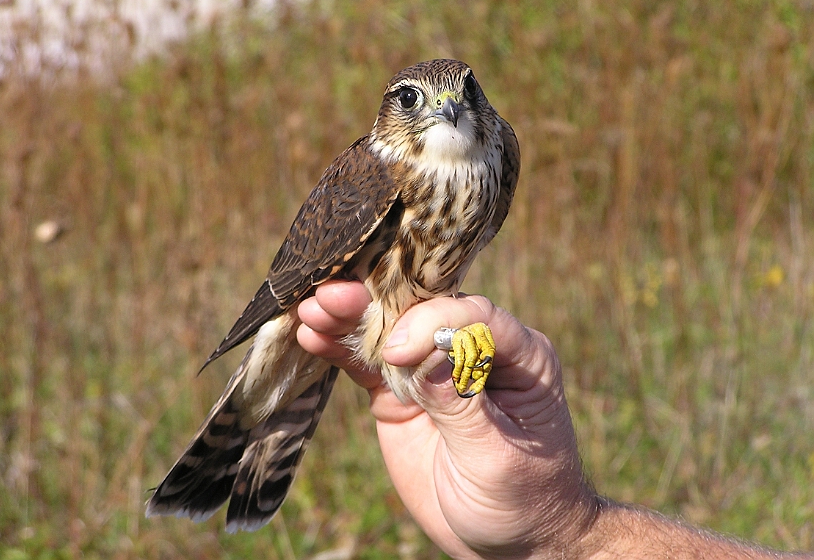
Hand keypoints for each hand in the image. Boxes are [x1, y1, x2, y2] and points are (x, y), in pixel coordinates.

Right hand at [297, 280, 597, 558]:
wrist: (506, 541)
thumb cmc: (521, 498)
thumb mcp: (494, 455)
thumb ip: (459, 402)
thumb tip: (421, 353)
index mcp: (518, 355)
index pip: (474, 316)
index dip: (432, 321)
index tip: (397, 350)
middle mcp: (473, 349)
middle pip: (423, 310)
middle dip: (377, 301)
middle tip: (334, 297)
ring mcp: (432, 368)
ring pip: (388, 330)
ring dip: (349, 316)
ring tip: (311, 308)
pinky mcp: (399, 392)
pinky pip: (366, 363)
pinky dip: (339, 349)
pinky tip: (311, 334)